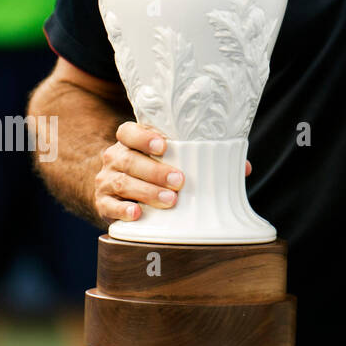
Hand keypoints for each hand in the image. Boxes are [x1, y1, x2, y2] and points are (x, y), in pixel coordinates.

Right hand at [94, 123, 251, 221]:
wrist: (121, 190)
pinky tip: (138, 214)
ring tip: (170, 200)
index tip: (164, 144)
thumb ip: (204, 158)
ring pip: (121, 182)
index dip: (144, 136)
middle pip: (129, 159)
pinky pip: (108, 205)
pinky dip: (123, 209)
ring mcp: (105, 180)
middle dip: (155, 170)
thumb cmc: (157, 169)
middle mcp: (115, 157)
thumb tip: (244, 168)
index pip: (129, 131)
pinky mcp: (102, 203)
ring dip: (146, 191)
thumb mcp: (175, 159)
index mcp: (131, 140)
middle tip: (179, 181)